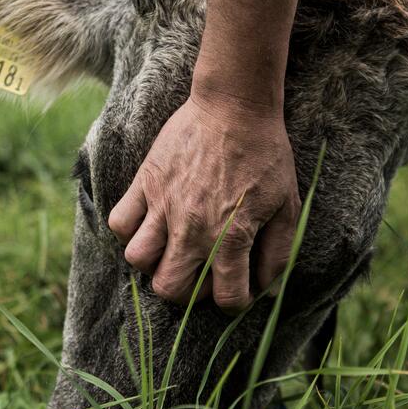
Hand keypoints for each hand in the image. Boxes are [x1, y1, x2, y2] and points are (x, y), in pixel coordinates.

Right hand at [108, 90, 299, 310]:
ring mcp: (164, 205)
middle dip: (186, 291)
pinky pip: (120, 222)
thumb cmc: (266, 155)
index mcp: (231, 237)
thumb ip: (278, 253)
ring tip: (170, 249)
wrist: (235, 106)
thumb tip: (267, 288)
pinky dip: (129, 230)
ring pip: (138, 260)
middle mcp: (193, 228)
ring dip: (153, 262)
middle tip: (199, 273)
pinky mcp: (145, 183)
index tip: (234, 290)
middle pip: (170, 289)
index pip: (226, 298)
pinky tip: (149, 223)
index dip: (234, 302)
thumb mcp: (287, 206)